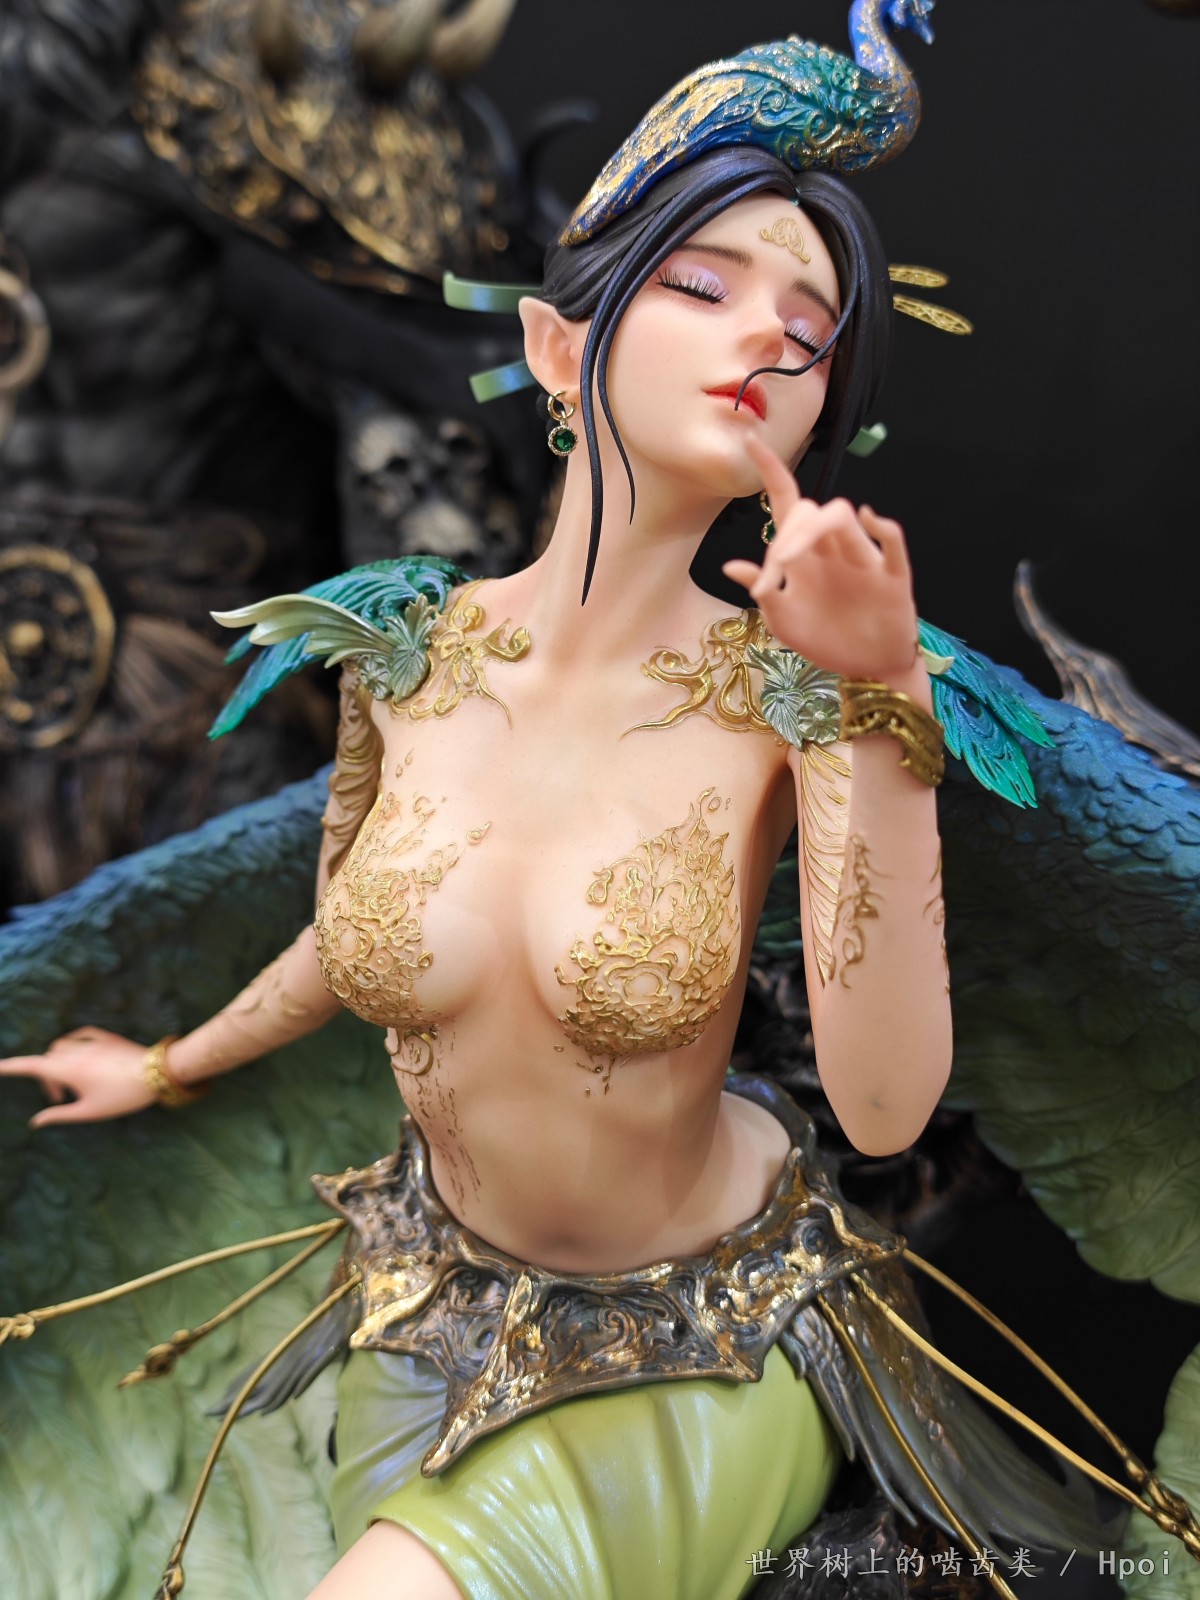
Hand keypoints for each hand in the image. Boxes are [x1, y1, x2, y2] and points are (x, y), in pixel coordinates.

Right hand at [0, 1027, 154, 1125]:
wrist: (158, 1073)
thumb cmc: (124, 1097)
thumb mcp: (90, 1112)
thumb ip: (60, 1115)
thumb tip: (36, 1122)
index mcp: (70, 1070)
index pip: (31, 1066)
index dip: (10, 1066)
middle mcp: (76, 1052)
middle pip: (47, 1060)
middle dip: (46, 1078)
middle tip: (60, 1099)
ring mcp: (92, 1042)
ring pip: (61, 1046)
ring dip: (58, 1062)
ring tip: (73, 1083)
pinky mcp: (106, 1036)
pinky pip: (80, 1035)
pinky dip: (73, 1045)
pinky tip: (80, 1057)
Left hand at [723, 435, 918, 680]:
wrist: (866, 669)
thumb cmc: (825, 639)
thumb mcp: (784, 623)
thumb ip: (764, 594)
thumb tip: (731, 566)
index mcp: (804, 555)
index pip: (787, 502)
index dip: (771, 472)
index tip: (749, 440)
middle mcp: (831, 549)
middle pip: (812, 511)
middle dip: (789, 530)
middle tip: (775, 566)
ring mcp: (863, 560)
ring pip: (845, 518)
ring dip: (817, 529)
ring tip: (791, 561)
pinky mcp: (892, 577)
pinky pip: (892, 543)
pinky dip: (883, 527)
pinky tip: (870, 520)